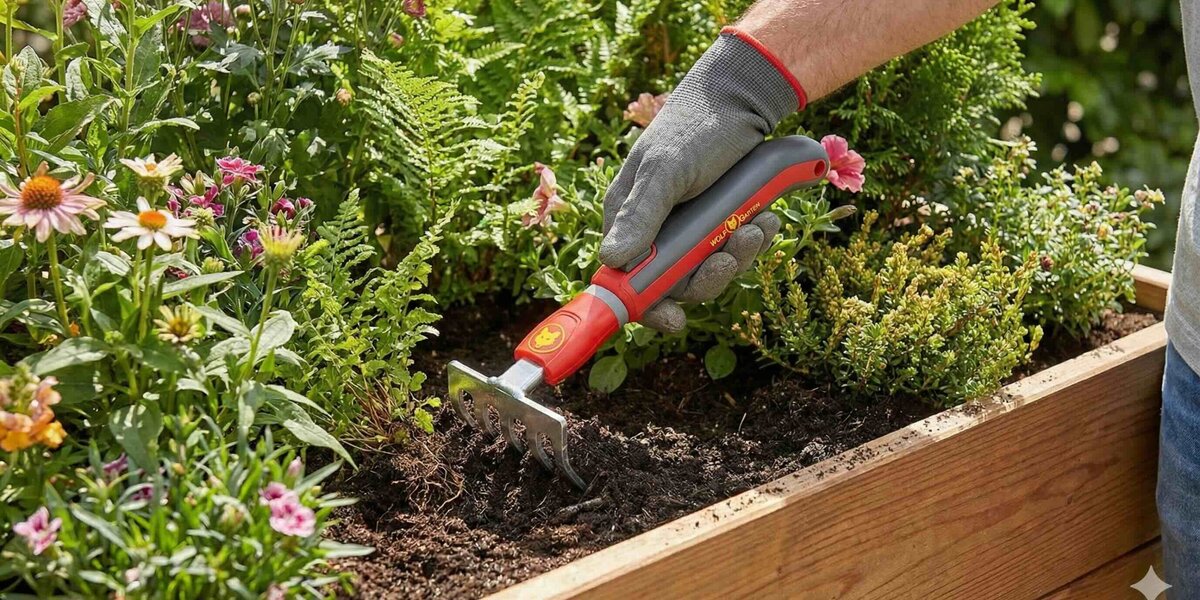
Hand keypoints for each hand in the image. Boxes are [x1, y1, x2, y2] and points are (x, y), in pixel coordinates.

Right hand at [600, 30, 802, 332]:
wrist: (742, 99)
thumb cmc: (695, 127)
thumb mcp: (666, 169)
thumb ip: (642, 214)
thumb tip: (613, 260)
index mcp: (627, 219)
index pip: (626, 279)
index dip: (646, 305)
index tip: (673, 320)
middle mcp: (655, 231)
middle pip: (675, 284)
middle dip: (708, 276)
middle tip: (731, 254)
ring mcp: (689, 230)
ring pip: (710, 271)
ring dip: (738, 256)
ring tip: (758, 225)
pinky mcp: (720, 225)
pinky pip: (734, 252)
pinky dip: (753, 241)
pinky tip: (767, 218)